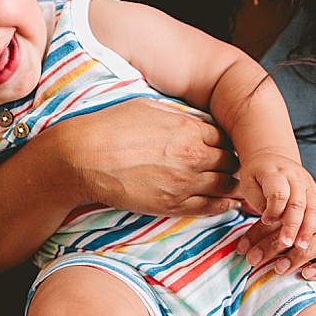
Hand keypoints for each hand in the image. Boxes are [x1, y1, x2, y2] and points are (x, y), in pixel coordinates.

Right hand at [55, 99, 240, 216]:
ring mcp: (184, 184)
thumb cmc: (110, 127)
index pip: (225, 138)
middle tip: (229, 166)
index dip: (225, 142)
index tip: (221, 146)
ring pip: (225, 186)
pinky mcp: (172, 205)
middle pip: (230, 162)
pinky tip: (225, 204)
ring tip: (230, 185)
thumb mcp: (148, 107)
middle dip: (231, 163)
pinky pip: (209, 208)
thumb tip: (193, 121)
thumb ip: (177, 116)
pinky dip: (221, 206)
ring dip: (230, 185)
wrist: (84, 157)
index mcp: (188, 129)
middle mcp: (193, 156)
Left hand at [236, 150, 315, 251]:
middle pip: (297, 202)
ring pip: (312, 205)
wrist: (270, 157)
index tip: (265, 220)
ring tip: (301, 245)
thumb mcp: (248, 185)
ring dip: (308, 227)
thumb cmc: (256, 175)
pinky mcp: (315, 189)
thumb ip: (259, 203)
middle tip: (285, 243)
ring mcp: (307, 182)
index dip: (273, 210)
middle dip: (292, 225)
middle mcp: (294, 176)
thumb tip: (272, 221)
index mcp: (275, 173)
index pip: (279, 193)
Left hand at [237, 211, 315, 281]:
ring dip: (297, 256)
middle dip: (274, 245)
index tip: (242, 249)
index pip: (282, 217)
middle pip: (300, 228)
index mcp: (309, 212)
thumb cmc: (306, 257)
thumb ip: (269, 238)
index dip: (260, 231)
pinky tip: (306, 274)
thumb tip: (239, 246)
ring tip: (278, 268)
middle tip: (254, 260)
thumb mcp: (286, 244)